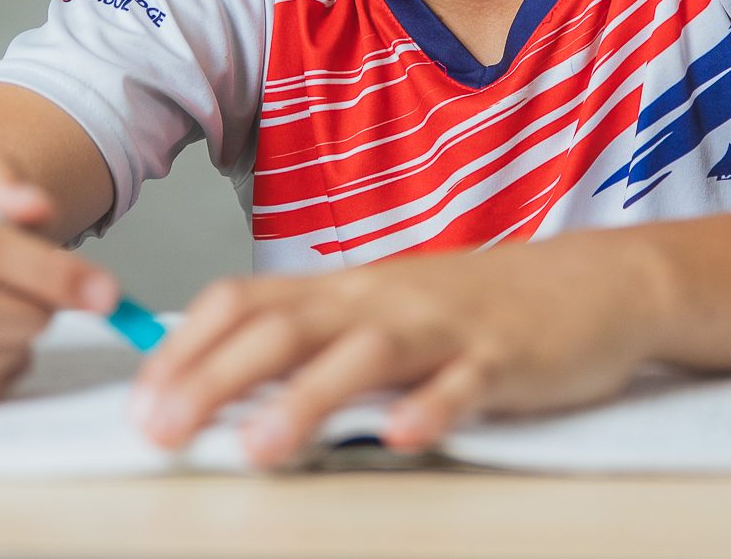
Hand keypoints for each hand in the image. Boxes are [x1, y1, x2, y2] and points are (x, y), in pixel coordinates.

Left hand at [130, 231, 654, 467]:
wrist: (590, 281)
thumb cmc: (475, 303)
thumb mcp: (386, 309)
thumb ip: (318, 338)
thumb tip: (227, 382)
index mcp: (347, 289)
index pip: (247, 302)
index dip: (187, 347)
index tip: (140, 398)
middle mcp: (384, 299)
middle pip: (286, 329)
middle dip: (216, 378)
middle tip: (160, 432)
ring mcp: (444, 325)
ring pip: (365, 354)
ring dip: (308, 399)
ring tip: (259, 449)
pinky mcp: (503, 357)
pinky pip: (463, 383)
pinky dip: (431, 408)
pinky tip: (404, 438)